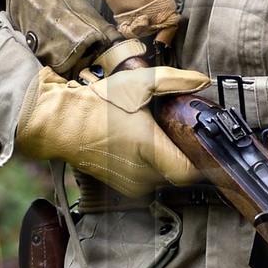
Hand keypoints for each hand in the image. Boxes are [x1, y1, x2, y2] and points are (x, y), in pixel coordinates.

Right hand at [15, 63, 209, 198]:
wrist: (61, 124)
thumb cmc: (97, 105)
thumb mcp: (139, 84)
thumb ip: (175, 81)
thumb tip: (203, 80)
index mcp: (149, 150)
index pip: (190, 173)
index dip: (203, 161)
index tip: (205, 146)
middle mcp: (142, 174)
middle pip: (179, 173)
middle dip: (183, 155)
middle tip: (178, 133)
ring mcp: (131, 184)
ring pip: (164, 178)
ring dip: (167, 162)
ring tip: (157, 138)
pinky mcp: (123, 187)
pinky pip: (149, 181)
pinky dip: (151, 167)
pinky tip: (142, 147)